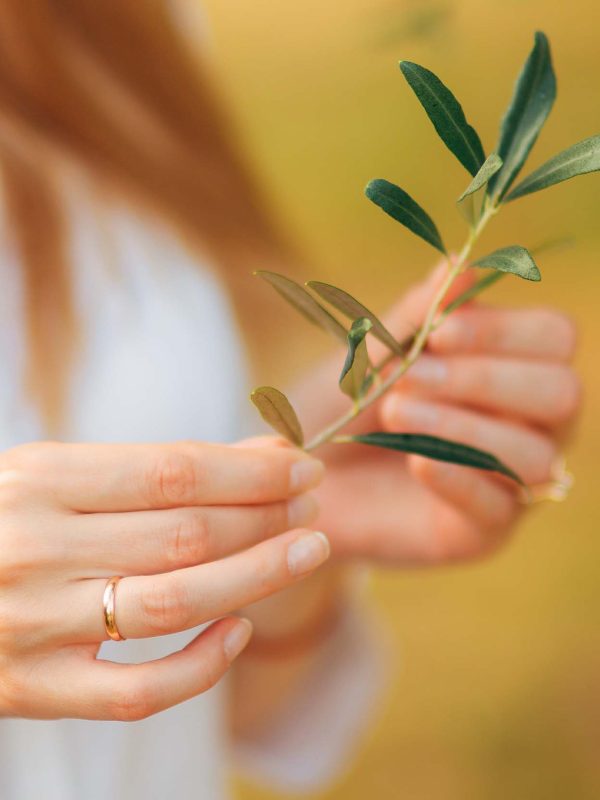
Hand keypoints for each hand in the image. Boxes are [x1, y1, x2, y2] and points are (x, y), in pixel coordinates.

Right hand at [0, 440, 326, 719]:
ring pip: (175, 605)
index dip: (252, 473)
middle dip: (266, 517)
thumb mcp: (61, 474)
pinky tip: (240, 630)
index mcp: (41, 481)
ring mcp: (34, 625)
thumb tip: (264, 459)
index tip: (302, 467)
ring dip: (257, 575)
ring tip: (307, 549)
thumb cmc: (7, 519)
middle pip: (186, 535)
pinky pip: (136, 692)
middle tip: (310, 504)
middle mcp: (36, 550)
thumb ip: (156, 470)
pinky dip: (200, 666)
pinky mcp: (33, 689)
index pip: (174, 472)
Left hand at [297, 267, 579, 563]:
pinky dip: (459, 478)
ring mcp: (508, 483)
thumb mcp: (371, 354)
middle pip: (562, 393)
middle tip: (409, 375)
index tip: (439, 330)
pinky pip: (497, 509)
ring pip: (535, 454)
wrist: (294, 480)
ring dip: (465, 426)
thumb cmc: (339, 408)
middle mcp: (525, 425)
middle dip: (485, 378)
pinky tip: (417, 461)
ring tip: (395, 412)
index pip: (553, 338)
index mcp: (508, 370)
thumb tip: (461, 263)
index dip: (504, 331)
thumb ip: (418, 315)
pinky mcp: (479, 533)